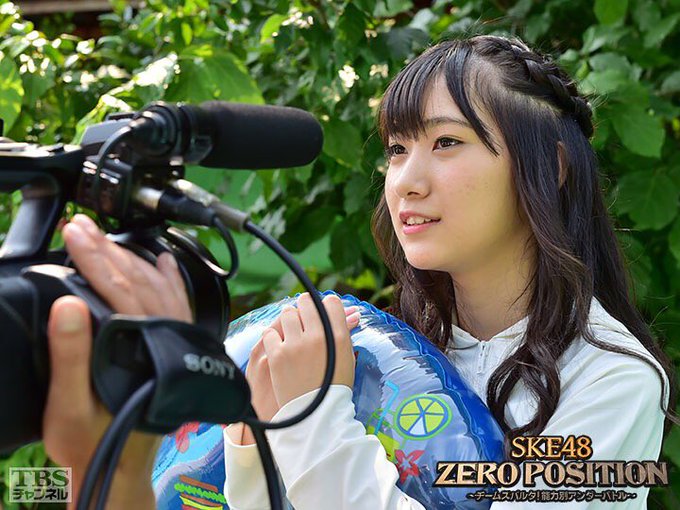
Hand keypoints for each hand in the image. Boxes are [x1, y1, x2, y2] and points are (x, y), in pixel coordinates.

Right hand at [42, 214, 192, 506]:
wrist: (119, 469)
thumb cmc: (92, 440)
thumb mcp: (69, 405)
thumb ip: (72, 355)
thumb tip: (69, 303)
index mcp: (140, 348)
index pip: (119, 290)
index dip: (95, 258)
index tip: (75, 233)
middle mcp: (165, 341)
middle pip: (139, 283)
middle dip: (109, 251)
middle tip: (83, 226)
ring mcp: (173, 344)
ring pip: (160, 289)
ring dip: (134, 260)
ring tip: (109, 238)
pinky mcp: (174, 350)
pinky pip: (177, 307)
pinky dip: (170, 282)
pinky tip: (164, 262)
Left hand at [226, 297, 359, 445]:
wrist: (315, 415)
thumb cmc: (333, 387)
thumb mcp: (346, 357)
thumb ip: (342, 333)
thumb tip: (347, 313)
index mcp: (338, 337)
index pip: (331, 302)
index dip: (325, 305)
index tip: (321, 312)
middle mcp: (318, 337)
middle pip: (307, 303)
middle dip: (305, 308)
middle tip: (303, 316)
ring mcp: (295, 345)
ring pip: (287, 314)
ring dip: (289, 320)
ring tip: (291, 331)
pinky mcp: (277, 355)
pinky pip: (270, 332)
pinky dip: (273, 336)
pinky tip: (279, 344)